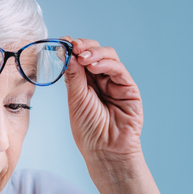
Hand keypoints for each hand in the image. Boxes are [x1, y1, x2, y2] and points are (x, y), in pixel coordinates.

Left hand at [62, 37, 143, 167]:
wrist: (105, 151)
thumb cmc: (89, 131)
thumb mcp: (76, 100)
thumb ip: (74, 76)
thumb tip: (66, 52)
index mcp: (85, 84)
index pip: (80, 59)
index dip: (73, 49)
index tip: (63, 42)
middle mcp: (101, 81)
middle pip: (95, 53)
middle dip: (84, 47)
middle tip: (74, 47)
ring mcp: (116, 84)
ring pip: (108, 57)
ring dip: (94, 53)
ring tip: (82, 57)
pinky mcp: (129, 89)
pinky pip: (118, 70)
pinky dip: (106, 63)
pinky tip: (93, 65)